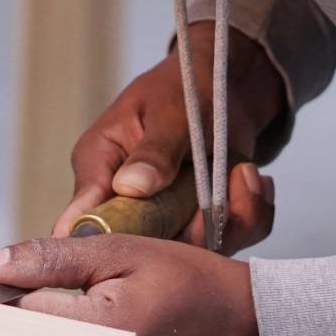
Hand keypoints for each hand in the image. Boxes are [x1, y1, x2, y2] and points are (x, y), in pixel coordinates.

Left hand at [0, 235, 261, 335]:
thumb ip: (47, 257)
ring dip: (22, 335)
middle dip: (0, 317)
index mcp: (96, 329)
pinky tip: (60, 332)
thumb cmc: (186, 279)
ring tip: (43, 312)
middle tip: (6, 291)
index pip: (9, 318)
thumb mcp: (119, 250)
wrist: (240, 320)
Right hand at [52, 21, 284, 252]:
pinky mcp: (198, 226)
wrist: (225, 87)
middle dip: (191, 229)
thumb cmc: (183, 86)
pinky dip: (248, 215)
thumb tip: (130, 186)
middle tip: (221, 196)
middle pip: (142, 247)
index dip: (109, 240)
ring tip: (245, 174)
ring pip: (190, 249)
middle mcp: (125, 202)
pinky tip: (252, 180)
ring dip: (229, 217)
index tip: (156, 232)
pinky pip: (226, 240)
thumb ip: (153, 150)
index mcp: (98, 166)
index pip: (84, 218)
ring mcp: (164, 219)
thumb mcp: (169, 110)